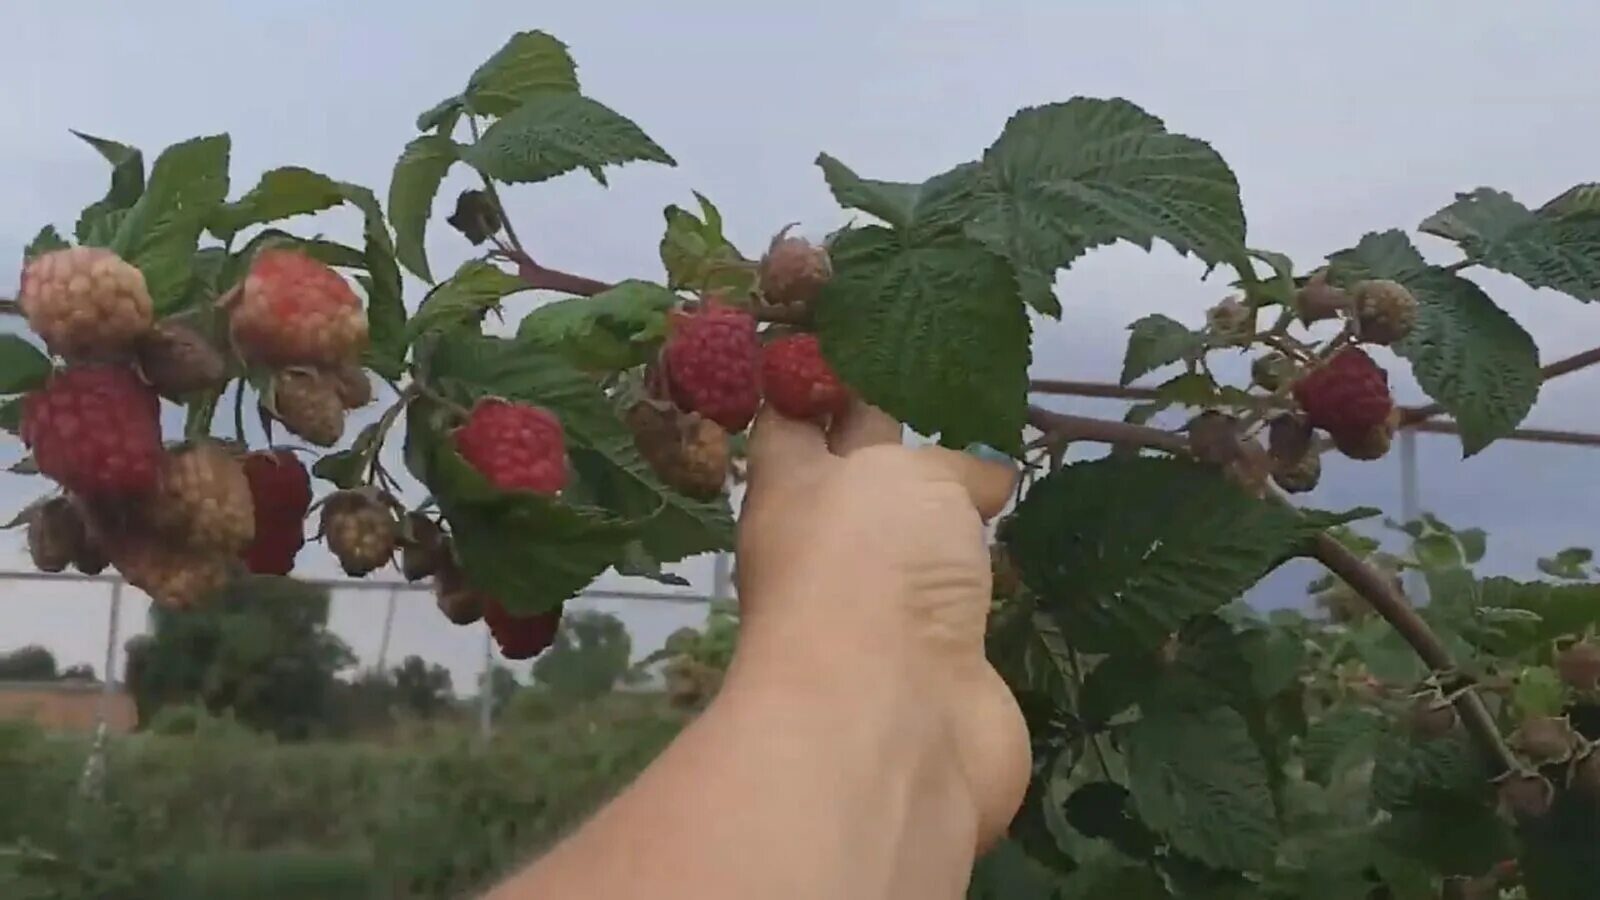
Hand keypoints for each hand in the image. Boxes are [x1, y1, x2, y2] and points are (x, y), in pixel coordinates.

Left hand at [733, 401, 1030, 847]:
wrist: (892, 720)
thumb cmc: (869, 568)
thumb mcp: (903, 476)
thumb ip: (944, 465)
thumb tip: (985, 479)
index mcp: (791, 486)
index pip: (791, 415)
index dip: (811, 376)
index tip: (851, 334)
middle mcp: (829, 542)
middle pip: (854, 471)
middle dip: (886, 428)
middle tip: (946, 372)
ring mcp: (882, 607)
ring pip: (909, 535)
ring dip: (940, 502)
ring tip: (994, 448)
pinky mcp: (940, 660)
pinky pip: (957, 595)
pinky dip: (982, 569)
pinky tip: (1016, 541)